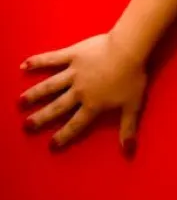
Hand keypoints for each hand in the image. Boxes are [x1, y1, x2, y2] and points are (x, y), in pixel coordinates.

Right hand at [19, 33, 147, 152]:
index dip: (63, 136)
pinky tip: (25, 65)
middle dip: (42, 118)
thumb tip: (127, 151)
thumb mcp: (133, 105)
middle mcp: (79, 91)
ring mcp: (73, 72)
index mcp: (93, 105)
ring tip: (20, 102)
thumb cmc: (132, 77)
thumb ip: (128, 128)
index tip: (51, 145)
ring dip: (34, 94)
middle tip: (27, 126)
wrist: (128, 48)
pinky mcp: (73, 54)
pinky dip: (38, 62)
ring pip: (50, 86)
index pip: (75, 124)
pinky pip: (53, 59)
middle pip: (57, 107)